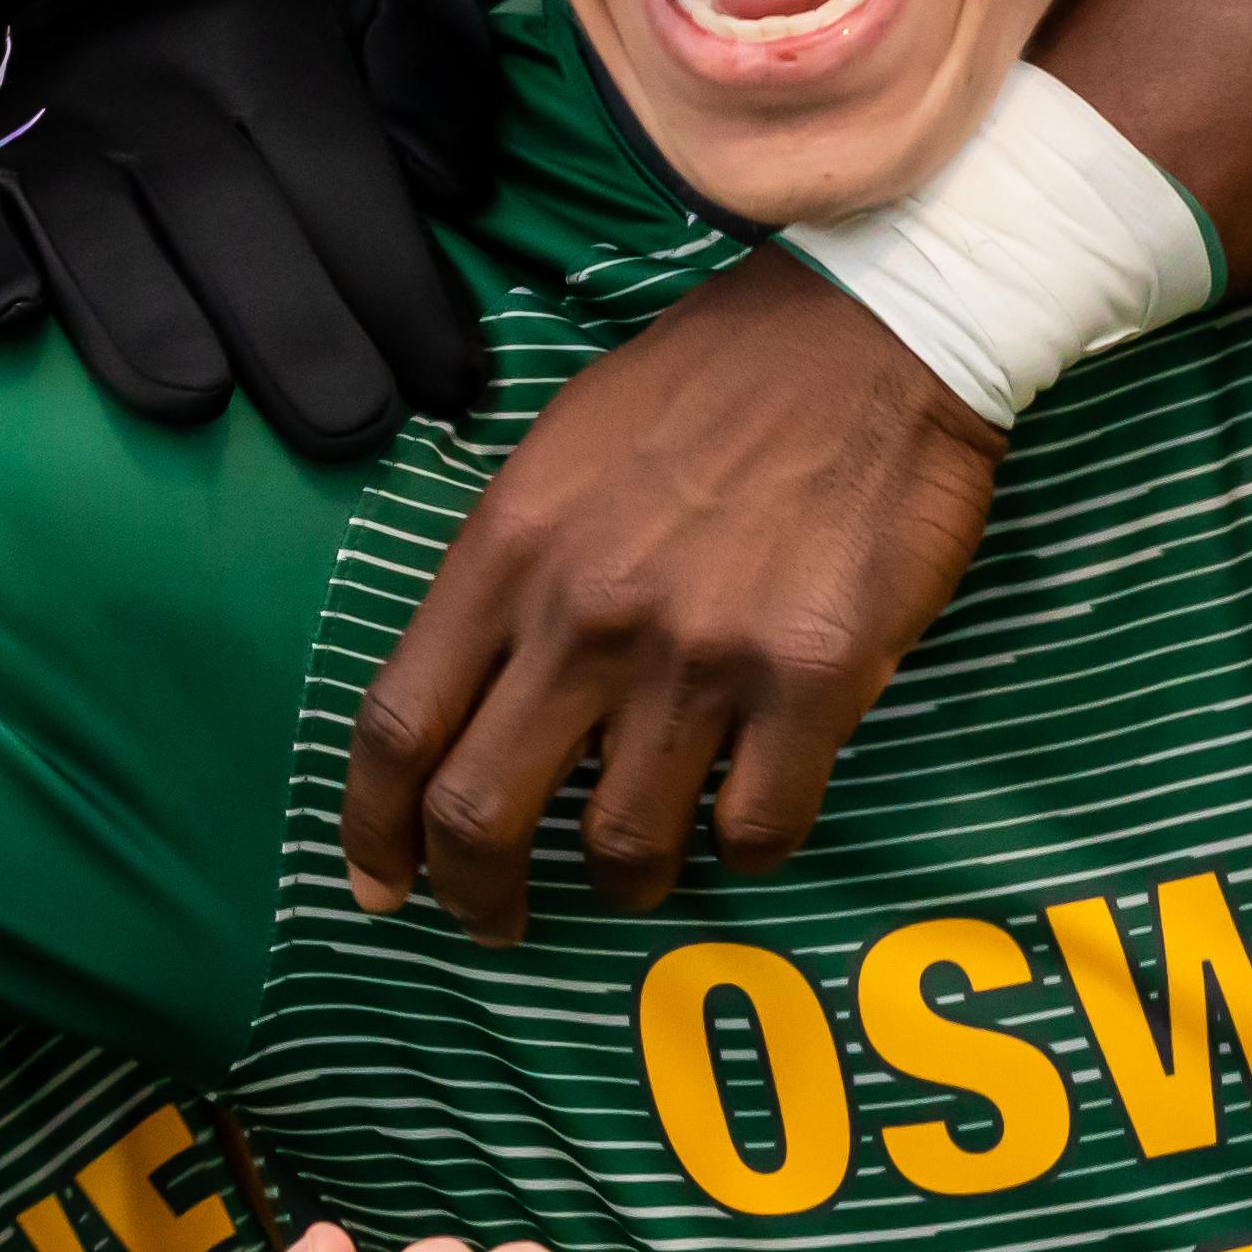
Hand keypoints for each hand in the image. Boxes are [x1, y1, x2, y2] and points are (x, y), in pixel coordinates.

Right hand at [0, 0, 500, 463]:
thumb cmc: (265, 38)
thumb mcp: (377, 9)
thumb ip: (438, 75)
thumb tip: (444, 186)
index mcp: (260, 27)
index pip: (336, 168)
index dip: (399, 284)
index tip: (447, 385)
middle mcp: (145, 67)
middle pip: (218, 207)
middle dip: (292, 331)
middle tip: (351, 431)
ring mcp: (45, 117)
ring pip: (91, 227)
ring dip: (143, 325)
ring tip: (203, 408)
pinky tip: (21, 326)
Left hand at [341, 258, 996, 938]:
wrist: (877, 330)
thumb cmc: (715, 383)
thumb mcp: (564, 450)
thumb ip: (508, 570)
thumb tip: (470, 692)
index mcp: (510, 548)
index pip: (398, 724)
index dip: (373, 829)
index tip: (381, 885)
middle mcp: (587, 612)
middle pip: (483, 812)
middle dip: (478, 896)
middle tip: (498, 922)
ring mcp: (698, 654)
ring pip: (620, 846)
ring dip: (621, 881)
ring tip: (636, 868)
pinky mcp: (810, 681)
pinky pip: (754, 830)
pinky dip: (740, 849)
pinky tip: (743, 818)